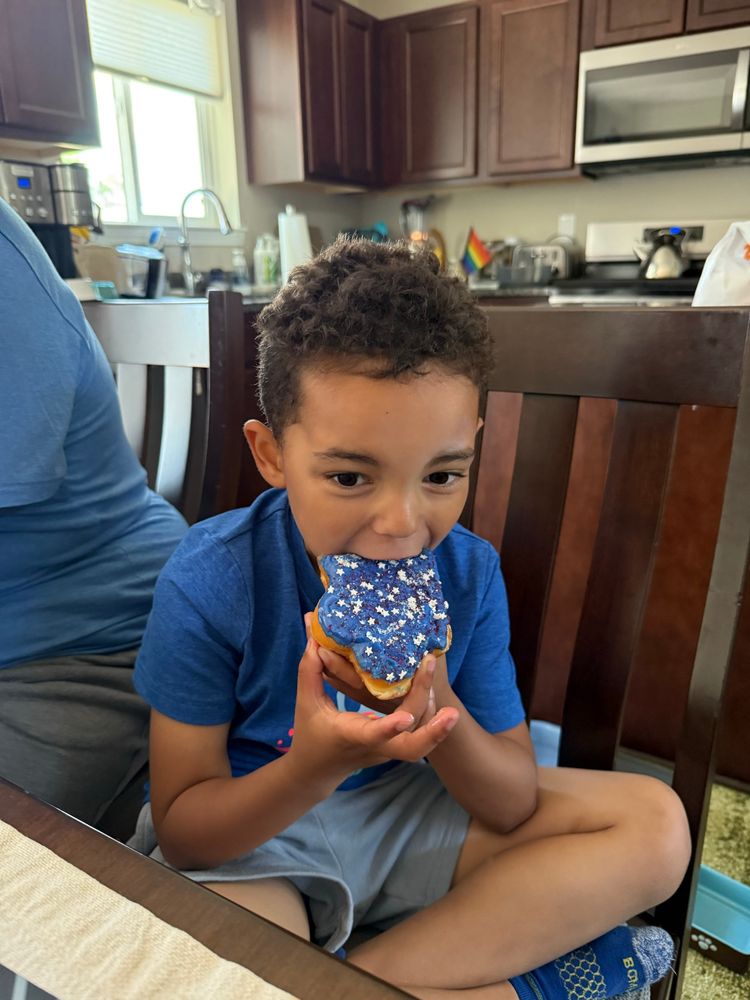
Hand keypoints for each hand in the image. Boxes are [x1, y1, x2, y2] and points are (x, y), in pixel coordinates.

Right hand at [286, 615, 458, 788]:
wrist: (318, 770)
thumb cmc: (311, 733)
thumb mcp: (306, 701)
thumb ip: (310, 668)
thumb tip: (312, 632)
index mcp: (351, 736)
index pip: (373, 735)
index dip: (389, 728)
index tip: (406, 720)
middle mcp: (375, 746)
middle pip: (412, 749)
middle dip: (434, 733)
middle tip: (452, 711)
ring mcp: (389, 749)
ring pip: (421, 742)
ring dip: (437, 720)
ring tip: (436, 677)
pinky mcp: (396, 746)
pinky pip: (419, 733)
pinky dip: (430, 714)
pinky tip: (430, 686)